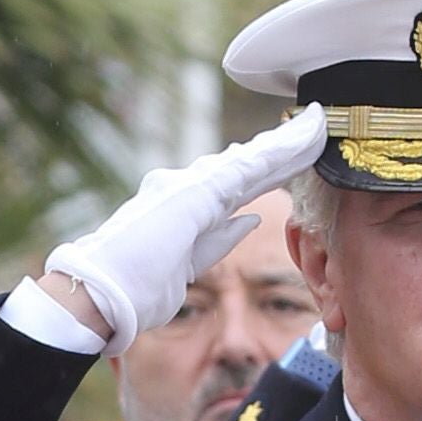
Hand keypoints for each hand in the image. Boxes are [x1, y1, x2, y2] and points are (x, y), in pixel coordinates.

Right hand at [37, 117, 331, 352]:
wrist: (103, 294)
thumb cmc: (135, 288)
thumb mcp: (190, 264)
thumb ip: (221, 237)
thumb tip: (252, 218)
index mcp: (186, 204)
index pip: (238, 182)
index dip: (270, 168)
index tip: (297, 156)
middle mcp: (188, 185)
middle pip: (247, 164)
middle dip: (282, 147)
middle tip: (314, 128)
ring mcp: (191, 183)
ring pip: (252, 158)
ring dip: (287, 143)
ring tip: (318, 126)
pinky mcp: (198, 190)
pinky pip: (250, 167)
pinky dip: (280, 152)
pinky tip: (303, 139)